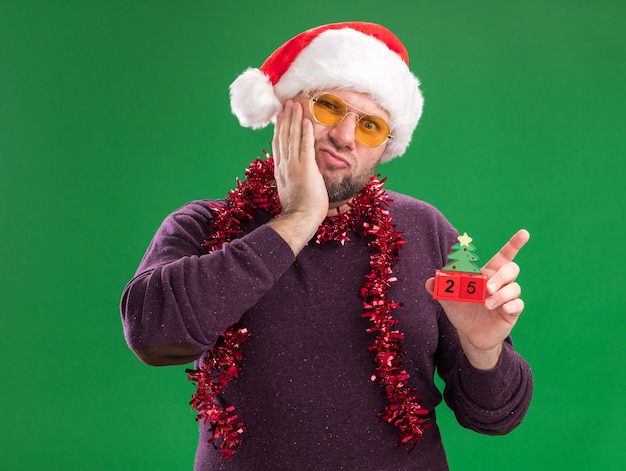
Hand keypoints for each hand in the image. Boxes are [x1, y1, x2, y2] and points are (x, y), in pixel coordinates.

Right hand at [267, 101, 328, 253]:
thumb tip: (293, 174)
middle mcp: (285, 165)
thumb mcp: (290, 189)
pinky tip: (307, 121)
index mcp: (281, 169)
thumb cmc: (298, 209)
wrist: (300, 218)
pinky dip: (305, 133)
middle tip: (287, 103)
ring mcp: (294, 166)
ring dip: (294, 120)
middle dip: (286, 118)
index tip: (280, 116)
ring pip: (293, 138)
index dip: (279, 128)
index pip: (278, 144)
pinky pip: (306, 147)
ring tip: (295, 105)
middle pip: (283, 136)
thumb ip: (291, 177)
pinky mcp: (306, 169)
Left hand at [425, 229, 530, 368]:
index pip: (504, 255)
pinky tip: (502, 309)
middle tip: (486, 288)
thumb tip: (429, 281)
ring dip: (501, 294)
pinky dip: (511, 305)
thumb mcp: (447, 299)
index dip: (514, 244)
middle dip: (500, 276)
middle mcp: (500, 283)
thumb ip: (439, 288)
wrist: (468, 335)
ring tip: (486, 304)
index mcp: (487, 273)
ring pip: (515, 287)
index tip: (524, 233)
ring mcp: (507, 297)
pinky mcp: (511, 312)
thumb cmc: (461, 311)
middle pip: (511, 269)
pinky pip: (518, 304)